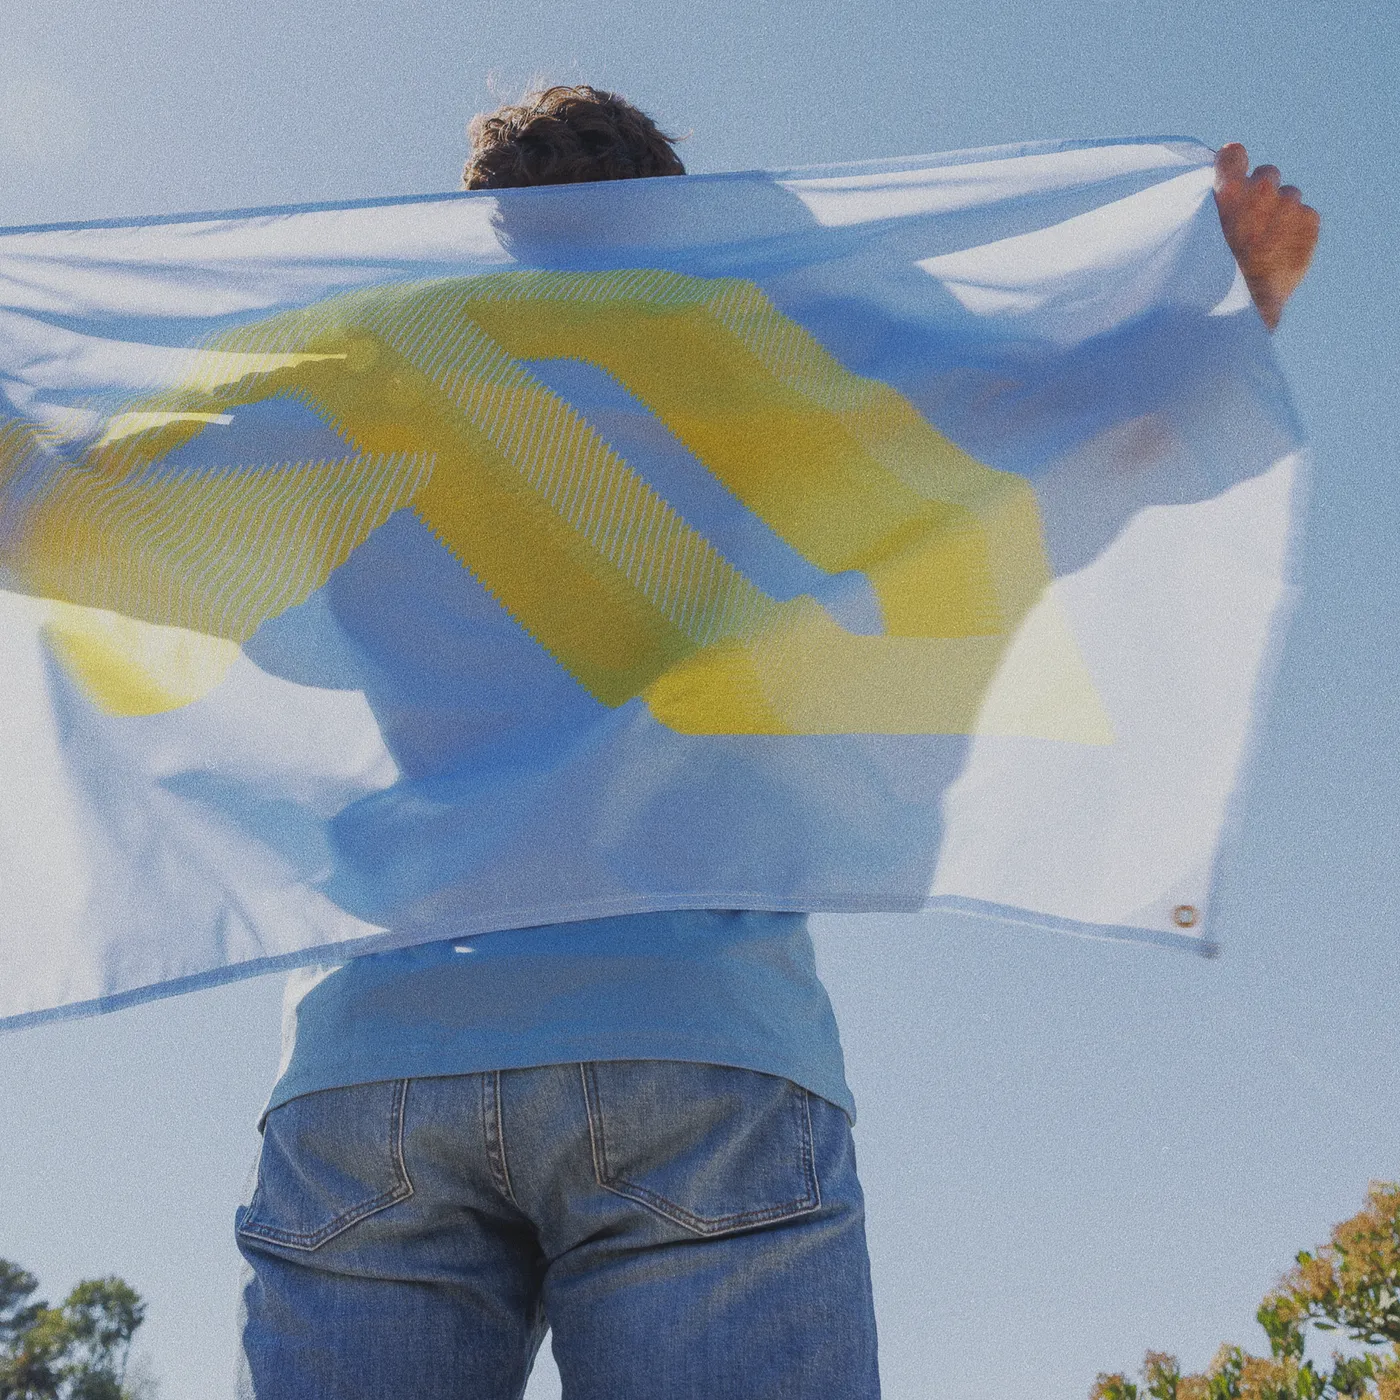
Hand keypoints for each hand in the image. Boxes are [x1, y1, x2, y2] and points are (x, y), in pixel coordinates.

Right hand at [1213, 143, 1319, 330]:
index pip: (1233, 154)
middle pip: (1267, 174)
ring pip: (1289, 196)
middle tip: (1250, 224)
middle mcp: (1261, 189)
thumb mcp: (1197, 239)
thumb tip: (1215, 186)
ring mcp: (1289, 204)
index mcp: (1228, 191)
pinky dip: (1297, 230)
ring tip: (1267, 244)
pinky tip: (1281, 251)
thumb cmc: (1211, 276)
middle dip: (1261, 194)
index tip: (1231, 178)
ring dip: (1281, 213)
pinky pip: (1306, 216)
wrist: (1245, 304)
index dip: (1232, 165)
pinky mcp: (1310, 220)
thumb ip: (1209, 207)